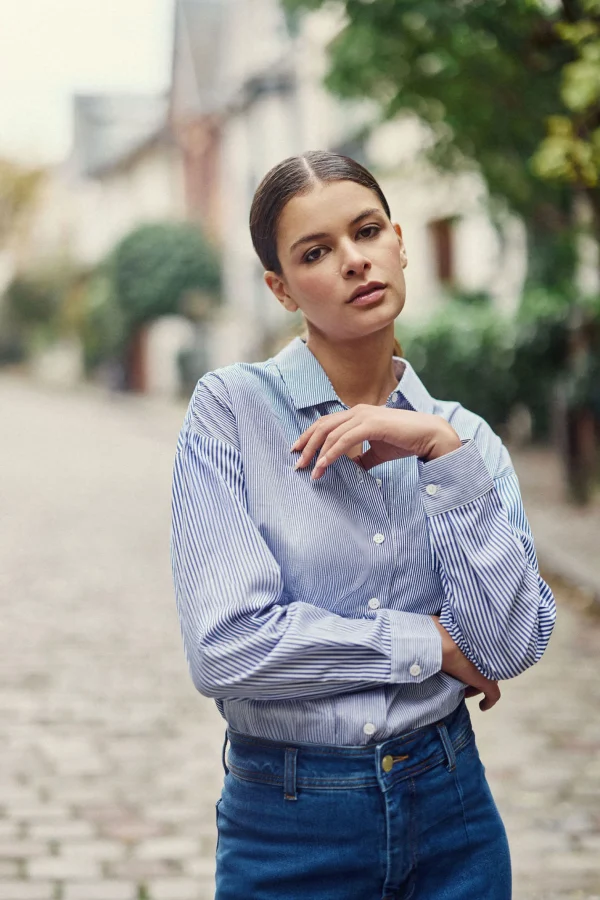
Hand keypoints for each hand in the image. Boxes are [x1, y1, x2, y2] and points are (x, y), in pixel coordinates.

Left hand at [291, 406, 460, 479]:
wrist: (428, 435)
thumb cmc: (404, 441)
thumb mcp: (377, 451)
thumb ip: (362, 458)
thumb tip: (352, 469)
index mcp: (357, 414)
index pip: (326, 423)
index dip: (309, 436)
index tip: (298, 451)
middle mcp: (357, 411)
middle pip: (322, 426)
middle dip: (307, 445)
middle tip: (297, 463)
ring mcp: (363, 416)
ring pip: (330, 434)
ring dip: (317, 454)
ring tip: (310, 471)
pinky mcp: (371, 425)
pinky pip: (344, 441)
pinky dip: (331, 454)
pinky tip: (323, 466)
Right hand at [431, 617, 499, 711]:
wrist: (444, 644)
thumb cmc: (442, 638)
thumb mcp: (443, 635)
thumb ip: (446, 636)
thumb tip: (439, 633)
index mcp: (477, 645)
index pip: (478, 657)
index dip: (470, 665)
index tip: (459, 670)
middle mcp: (485, 656)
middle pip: (483, 669)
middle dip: (472, 677)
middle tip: (459, 682)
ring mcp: (487, 670)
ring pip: (485, 682)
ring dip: (475, 687)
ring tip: (463, 691)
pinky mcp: (487, 682)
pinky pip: (493, 695)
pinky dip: (488, 702)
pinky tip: (482, 707)